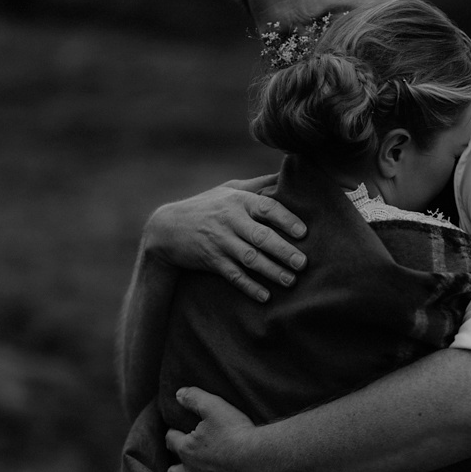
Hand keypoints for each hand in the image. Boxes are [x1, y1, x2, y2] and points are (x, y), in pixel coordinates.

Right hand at [144, 176, 306, 300]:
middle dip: (283, 250)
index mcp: (239, 200)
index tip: (303, 232)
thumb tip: (289, 175)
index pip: (267, 207)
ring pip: (249, 258)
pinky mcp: (212, 260)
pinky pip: (233, 276)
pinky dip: (249, 286)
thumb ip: (260, 185)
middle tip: (303, 263)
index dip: (286, 219)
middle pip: (261, 236)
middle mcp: (230, 220)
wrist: (167, 228)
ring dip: (271, 271)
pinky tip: (265, 296)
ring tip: (291, 280)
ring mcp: (220, 242)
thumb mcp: (230, 189)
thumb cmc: (208, 205)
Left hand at [165, 387, 266, 471]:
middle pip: (173, 471)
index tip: (176, 432)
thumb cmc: (237, 432)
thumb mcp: (214, 406)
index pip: (171, 439)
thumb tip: (177, 393)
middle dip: (176, 465)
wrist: (259, 461)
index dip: (173, 434)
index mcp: (187, 448)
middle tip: (182, 461)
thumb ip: (194, 398)